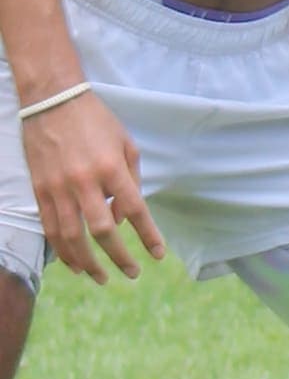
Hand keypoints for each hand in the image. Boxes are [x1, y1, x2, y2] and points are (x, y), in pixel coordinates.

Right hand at [22, 86, 164, 283]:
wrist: (53, 101)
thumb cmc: (96, 121)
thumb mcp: (125, 143)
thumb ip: (130, 180)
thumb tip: (123, 217)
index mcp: (112, 167)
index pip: (135, 210)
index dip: (148, 236)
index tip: (158, 255)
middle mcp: (85, 181)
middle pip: (103, 231)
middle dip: (119, 257)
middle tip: (131, 273)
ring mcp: (59, 189)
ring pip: (72, 238)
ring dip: (88, 263)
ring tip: (101, 277)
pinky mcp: (41, 192)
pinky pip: (51, 230)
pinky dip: (63, 252)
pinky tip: (74, 264)